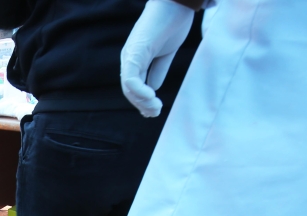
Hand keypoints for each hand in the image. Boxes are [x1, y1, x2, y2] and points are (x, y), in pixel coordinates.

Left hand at [120, 0, 194, 117]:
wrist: (177, 4)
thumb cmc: (173, 23)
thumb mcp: (166, 53)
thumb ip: (158, 70)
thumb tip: (153, 89)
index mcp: (136, 59)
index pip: (134, 87)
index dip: (142, 101)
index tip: (154, 111)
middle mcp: (129, 58)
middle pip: (129, 90)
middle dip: (142, 105)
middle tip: (155, 113)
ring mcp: (130, 55)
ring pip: (128, 86)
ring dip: (141, 101)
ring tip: (155, 108)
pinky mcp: (135, 52)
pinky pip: (132, 77)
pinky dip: (139, 90)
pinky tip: (151, 97)